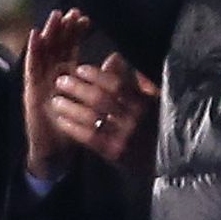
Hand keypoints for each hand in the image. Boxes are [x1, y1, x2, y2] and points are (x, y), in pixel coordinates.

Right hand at [24, 9, 90, 179]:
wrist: (56, 150)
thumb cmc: (75, 125)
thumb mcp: (92, 100)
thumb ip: (103, 78)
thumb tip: (117, 56)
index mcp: (68, 73)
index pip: (72, 47)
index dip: (77, 32)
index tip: (86, 18)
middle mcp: (53, 73)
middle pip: (57, 45)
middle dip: (64, 28)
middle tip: (72, 11)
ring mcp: (41, 80)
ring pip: (44, 51)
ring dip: (48, 33)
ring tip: (55, 16)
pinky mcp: (31, 89)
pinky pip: (31, 67)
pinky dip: (32, 51)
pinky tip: (35, 36)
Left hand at [48, 53, 158, 168]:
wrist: (165, 161)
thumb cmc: (156, 125)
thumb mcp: (155, 100)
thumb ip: (136, 79)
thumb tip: (115, 58)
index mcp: (143, 102)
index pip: (116, 84)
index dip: (96, 75)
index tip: (79, 68)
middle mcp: (133, 118)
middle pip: (100, 99)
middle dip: (77, 88)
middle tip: (61, 81)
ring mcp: (123, 137)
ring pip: (92, 118)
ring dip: (70, 108)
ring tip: (55, 100)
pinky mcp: (114, 154)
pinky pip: (89, 138)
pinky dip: (73, 128)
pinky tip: (61, 120)